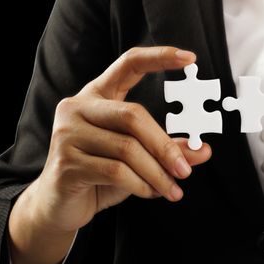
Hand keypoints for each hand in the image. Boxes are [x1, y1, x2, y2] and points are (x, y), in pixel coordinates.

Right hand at [9, 47, 210, 263]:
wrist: (59, 206)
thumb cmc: (102, 176)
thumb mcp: (141, 159)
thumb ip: (168, 150)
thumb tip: (204, 150)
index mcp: (98, 96)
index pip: (128, 64)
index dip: (159, 58)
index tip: (189, 57)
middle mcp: (78, 107)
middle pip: (133, 115)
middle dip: (165, 146)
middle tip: (185, 170)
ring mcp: (68, 133)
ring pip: (127, 148)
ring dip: (157, 173)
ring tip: (172, 189)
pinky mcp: (66, 162)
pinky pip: (116, 171)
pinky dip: (141, 185)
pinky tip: (149, 193)